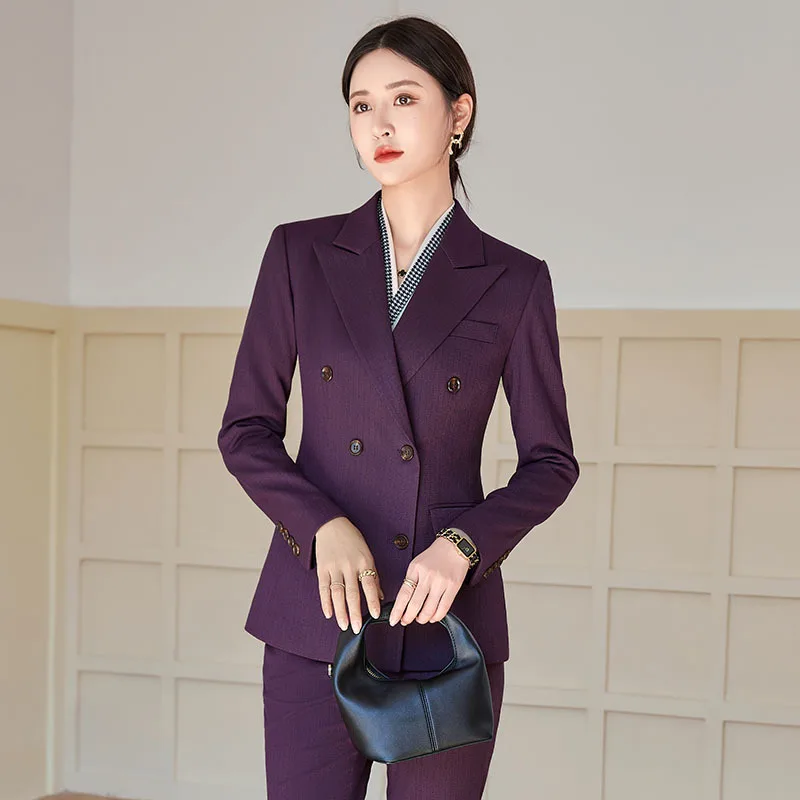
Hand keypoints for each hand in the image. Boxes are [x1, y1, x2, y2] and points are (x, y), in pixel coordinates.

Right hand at [315, 516, 383, 634]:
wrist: (331, 525)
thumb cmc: (352, 540)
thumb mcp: (367, 554)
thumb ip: (373, 575)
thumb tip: (380, 596)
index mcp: (363, 561)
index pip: (369, 584)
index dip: (373, 600)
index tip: (376, 615)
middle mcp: (348, 565)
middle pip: (352, 592)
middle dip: (355, 612)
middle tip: (357, 627)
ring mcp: (334, 567)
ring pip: (337, 593)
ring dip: (340, 611)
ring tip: (344, 625)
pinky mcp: (322, 569)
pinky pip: (323, 588)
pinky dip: (326, 602)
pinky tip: (329, 613)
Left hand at [389, 537, 469, 626]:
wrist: (454, 547)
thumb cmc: (434, 556)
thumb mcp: (417, 564)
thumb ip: (411, 580)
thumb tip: (403, 602)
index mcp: (416, 569)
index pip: (404, 594)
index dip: (397, 610)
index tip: (393, 620)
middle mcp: (428, 576)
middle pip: (415, 605)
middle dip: (408, 618)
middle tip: (405, 621)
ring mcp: (441, 583)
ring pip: (429, 610)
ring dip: (422, 619)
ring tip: (419, 618)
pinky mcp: (453, 587)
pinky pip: (443, 608)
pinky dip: (436, 617)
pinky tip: (432, 617)